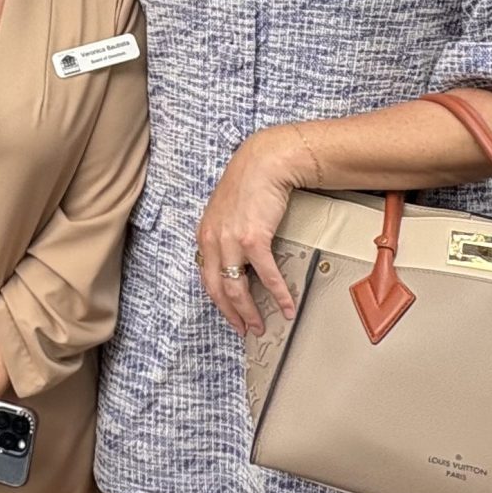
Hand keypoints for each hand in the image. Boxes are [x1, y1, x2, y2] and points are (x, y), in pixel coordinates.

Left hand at [196, 124, 314, 339]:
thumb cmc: (249, 184)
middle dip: (231, 314)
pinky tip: (286, 305)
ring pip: (237, 289)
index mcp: (204, 236)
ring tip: (261, 325)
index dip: (218, 301)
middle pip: (217, 289)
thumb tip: (238, 261)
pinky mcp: (253, 240)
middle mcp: (212, 241)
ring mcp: (231, 242)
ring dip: (250, 312)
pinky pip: (265, 276)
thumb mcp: (226, 212)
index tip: (230, 315)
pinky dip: (278, 294)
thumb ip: (226, 235)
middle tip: (244, 329)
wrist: (264, 163)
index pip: (206, 277)